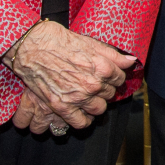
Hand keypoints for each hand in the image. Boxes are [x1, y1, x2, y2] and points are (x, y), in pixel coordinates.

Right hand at [2, 21, 134, 129]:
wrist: (32, 47)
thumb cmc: (60, 41)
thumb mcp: (91, 43)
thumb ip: (113, 55)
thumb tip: (131, 61)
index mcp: (103, 67)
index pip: (120, 79)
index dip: (114, 77)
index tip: (108, 76)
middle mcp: (93, 85)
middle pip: (110, 95)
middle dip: (105, 89)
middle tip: (95, 84)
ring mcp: (78, 98)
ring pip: (99, 110)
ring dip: (96, 104)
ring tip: (89, 98)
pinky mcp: (62, 107)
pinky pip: (81, 123)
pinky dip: (84, 120)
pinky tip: (82, 113)